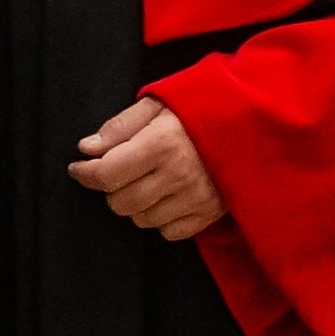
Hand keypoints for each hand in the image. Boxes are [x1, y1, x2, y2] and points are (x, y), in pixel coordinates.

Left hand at [71, 95, 222, 239]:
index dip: (85, 173)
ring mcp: (196, 199)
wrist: (255, 122)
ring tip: (148, 182)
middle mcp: (178, 176)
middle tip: (122, 171)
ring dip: (136, 204)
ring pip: (141, 220)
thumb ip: (120, 126)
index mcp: (162, 144)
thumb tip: (86, 149)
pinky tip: (168, 197)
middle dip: (112, 188)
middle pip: (120, 203)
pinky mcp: (210, 214)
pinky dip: (161, 219)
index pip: (107, 174)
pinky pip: (168, 232)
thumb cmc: (200, 110)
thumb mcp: (159, 104)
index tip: (79, 168)